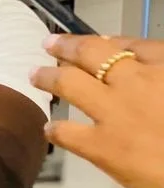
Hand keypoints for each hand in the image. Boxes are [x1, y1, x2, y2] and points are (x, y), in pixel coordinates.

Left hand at [31, 34, 163, 187]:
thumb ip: (161, 75)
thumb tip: (135, 66)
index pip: (132, 44)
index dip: (109, 40)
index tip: (98, 40)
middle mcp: (138, 81)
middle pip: (93, 53)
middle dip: (67, 45)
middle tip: (49, 43)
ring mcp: (116, 112)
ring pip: (70, 83)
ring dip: (49, 77)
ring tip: (35, 75)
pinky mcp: (103, 147)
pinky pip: (68, 133)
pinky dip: (56, 129)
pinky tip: (50, 129)